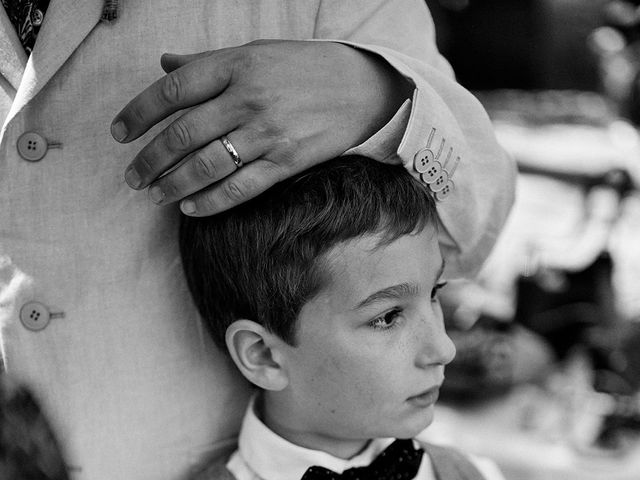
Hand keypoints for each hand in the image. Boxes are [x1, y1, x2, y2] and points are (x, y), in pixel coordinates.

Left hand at [111, 40, 410, 215]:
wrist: (363, 87)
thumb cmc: (306, 67)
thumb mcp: (257, 52)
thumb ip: (208, 63)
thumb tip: (165, 65)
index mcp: (237, 65)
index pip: (173, 90)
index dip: (139, 113)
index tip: (119, 133)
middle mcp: (249, 98)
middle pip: (183, 133)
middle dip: (150, 159)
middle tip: (132, 176)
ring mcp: (269, 133)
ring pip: (207, 165)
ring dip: (173, 184)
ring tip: (154, 195)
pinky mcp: (288, 162)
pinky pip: (241, 188)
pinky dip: (211, 202)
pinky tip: (191, 208)